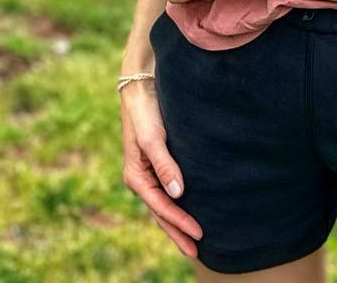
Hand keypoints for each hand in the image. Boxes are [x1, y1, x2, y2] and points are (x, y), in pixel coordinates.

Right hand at [119, 80, 202, 256]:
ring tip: (193, 239)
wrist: (141, 84)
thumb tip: (178, 194)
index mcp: (136, 176)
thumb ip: (165, 165)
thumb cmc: (146, 109)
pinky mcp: (157, 161)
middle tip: (198, 251)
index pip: (161, 208)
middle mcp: (141, 178)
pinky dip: (176, 204)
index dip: (180, 223)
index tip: (200, 235)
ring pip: (163, 204)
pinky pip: (167, 190)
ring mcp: (148, 171)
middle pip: (161, 213)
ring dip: (177, 222)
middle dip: (178, 233)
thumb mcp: (152, 137)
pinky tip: (188, 208)